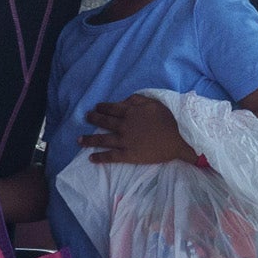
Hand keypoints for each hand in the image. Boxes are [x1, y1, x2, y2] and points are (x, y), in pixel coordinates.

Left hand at [80, 96, 195, 166]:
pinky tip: (91, 158)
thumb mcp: (154, 103)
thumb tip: (124, 100)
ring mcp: (124, 141)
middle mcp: (124, 125)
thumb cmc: (168, 121)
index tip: (96, 107)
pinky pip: (110, 156)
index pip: (111, 108)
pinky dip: (100, 157)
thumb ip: (138, 100)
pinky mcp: (128, 155)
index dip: (102, 107)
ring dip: (89, 140)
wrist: (177, 140)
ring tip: (79, 140)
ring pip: (102, 140)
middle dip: (93, 119)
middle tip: (86, 118)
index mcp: (130, 112)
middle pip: (104, 122)